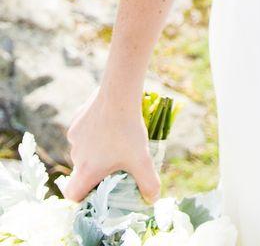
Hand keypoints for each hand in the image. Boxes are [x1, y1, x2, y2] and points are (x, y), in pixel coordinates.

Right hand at [61, 86, 160, 205]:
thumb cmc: (128, 130)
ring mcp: (74, 137)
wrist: (118, 94)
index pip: (72, 194)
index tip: (98, 190)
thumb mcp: (143, 160)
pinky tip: (110, 123)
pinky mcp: (77, 119)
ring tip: (116, 140)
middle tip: (116, 163)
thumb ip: (149, 183)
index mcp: (86, 170)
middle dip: (96, 170)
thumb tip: (152, 199)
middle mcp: (76, 155)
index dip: (83, 197)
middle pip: (81, 171)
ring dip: (95, 150)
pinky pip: (83, 132)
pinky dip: (94, 132)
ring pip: (83, 150)